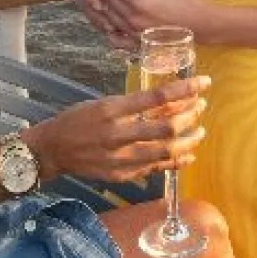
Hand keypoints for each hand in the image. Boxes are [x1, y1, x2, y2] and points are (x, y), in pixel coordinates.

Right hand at [30, 75, 209, 183]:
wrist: (52, 150)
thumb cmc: (77, 119)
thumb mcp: (103, 102)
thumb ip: (133, 104)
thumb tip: (168, 100)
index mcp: (112, 109)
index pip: (156, 97)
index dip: (185, 90)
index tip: (204, 82)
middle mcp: (117, 134)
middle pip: (166, 127)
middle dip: (190, 115)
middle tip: (201, 106)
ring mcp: (120, 158)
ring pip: (165, 151)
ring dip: (188, 140)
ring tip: (199, 131)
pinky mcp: (121, 175)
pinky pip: (155, 168)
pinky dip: (176, 161)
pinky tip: (187, 154)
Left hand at [76, 0, 214, 48]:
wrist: (200, 23)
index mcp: (138, 0)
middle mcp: (131, 18)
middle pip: (106, 0)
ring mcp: (132, 33)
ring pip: (107, 18)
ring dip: (104, 5)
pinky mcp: (136, 44)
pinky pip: (114, 37)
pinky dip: (109, 27)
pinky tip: (113, 18)